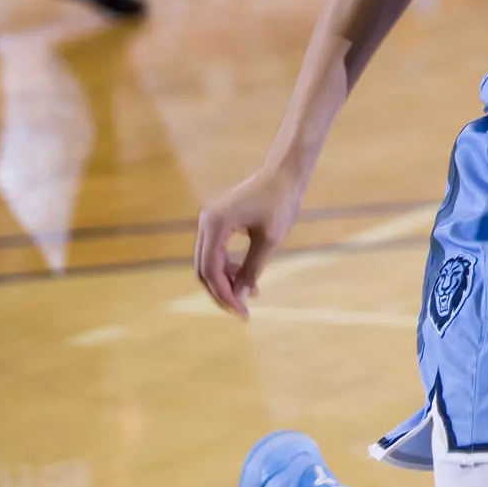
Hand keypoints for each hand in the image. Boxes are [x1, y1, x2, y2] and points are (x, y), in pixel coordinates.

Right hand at [195, 166, 306, 317]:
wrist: (284, 174)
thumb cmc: (280, 203)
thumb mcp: (270, 240)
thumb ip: (252, 268)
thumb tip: (240, 295)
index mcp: (215, 225)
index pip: (210, 270)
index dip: (224, 294)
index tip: (241, 312)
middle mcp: (206, 223)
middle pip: (203, 269)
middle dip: (221, 292)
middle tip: (242, 311)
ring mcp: (210, 222)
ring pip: (209, 263)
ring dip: (226, 282)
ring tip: (249, 297)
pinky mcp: (218, 222)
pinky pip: (217, 252)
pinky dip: (229, 268)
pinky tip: (248, 281)